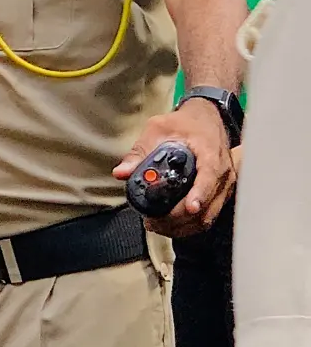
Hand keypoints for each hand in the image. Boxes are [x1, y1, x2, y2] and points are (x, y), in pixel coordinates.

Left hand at [113, 99, 235, 237]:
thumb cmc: (186, 123)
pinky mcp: (220, 194)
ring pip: (208, 217)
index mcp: (210, 155)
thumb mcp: (158, 129)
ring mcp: (224, 186)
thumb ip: (140, 151)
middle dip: (180, 218)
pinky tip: (170, 225)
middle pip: (207, 205)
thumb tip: (122, 172)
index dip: (200, 195)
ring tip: (156, 225)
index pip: (209, 178)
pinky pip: (208, 216)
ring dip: (183, 226)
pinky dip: (189, 225)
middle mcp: (222, 174)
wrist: (207, 119)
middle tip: (154, 221)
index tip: (188, 207)